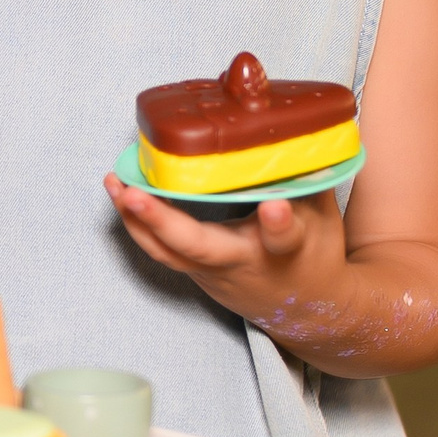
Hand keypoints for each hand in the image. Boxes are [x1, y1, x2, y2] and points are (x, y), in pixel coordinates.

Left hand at [107, 179, 353, 346]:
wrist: (307, 312)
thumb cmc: (316, 254)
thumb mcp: (324, 215)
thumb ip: (306, 174)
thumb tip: (293, 125)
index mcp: (286, 250)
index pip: (284, 238)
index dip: (279, 223)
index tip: (275, 206)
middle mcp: (243, 263)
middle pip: (199, 249)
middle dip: (161, 222)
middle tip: (132, 193)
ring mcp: (212, 272)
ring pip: (167, 252)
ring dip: (134, 218)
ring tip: (114, 182)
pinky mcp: (195, 272)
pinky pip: (162, 250)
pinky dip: (139, 223)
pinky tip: (122, 193)